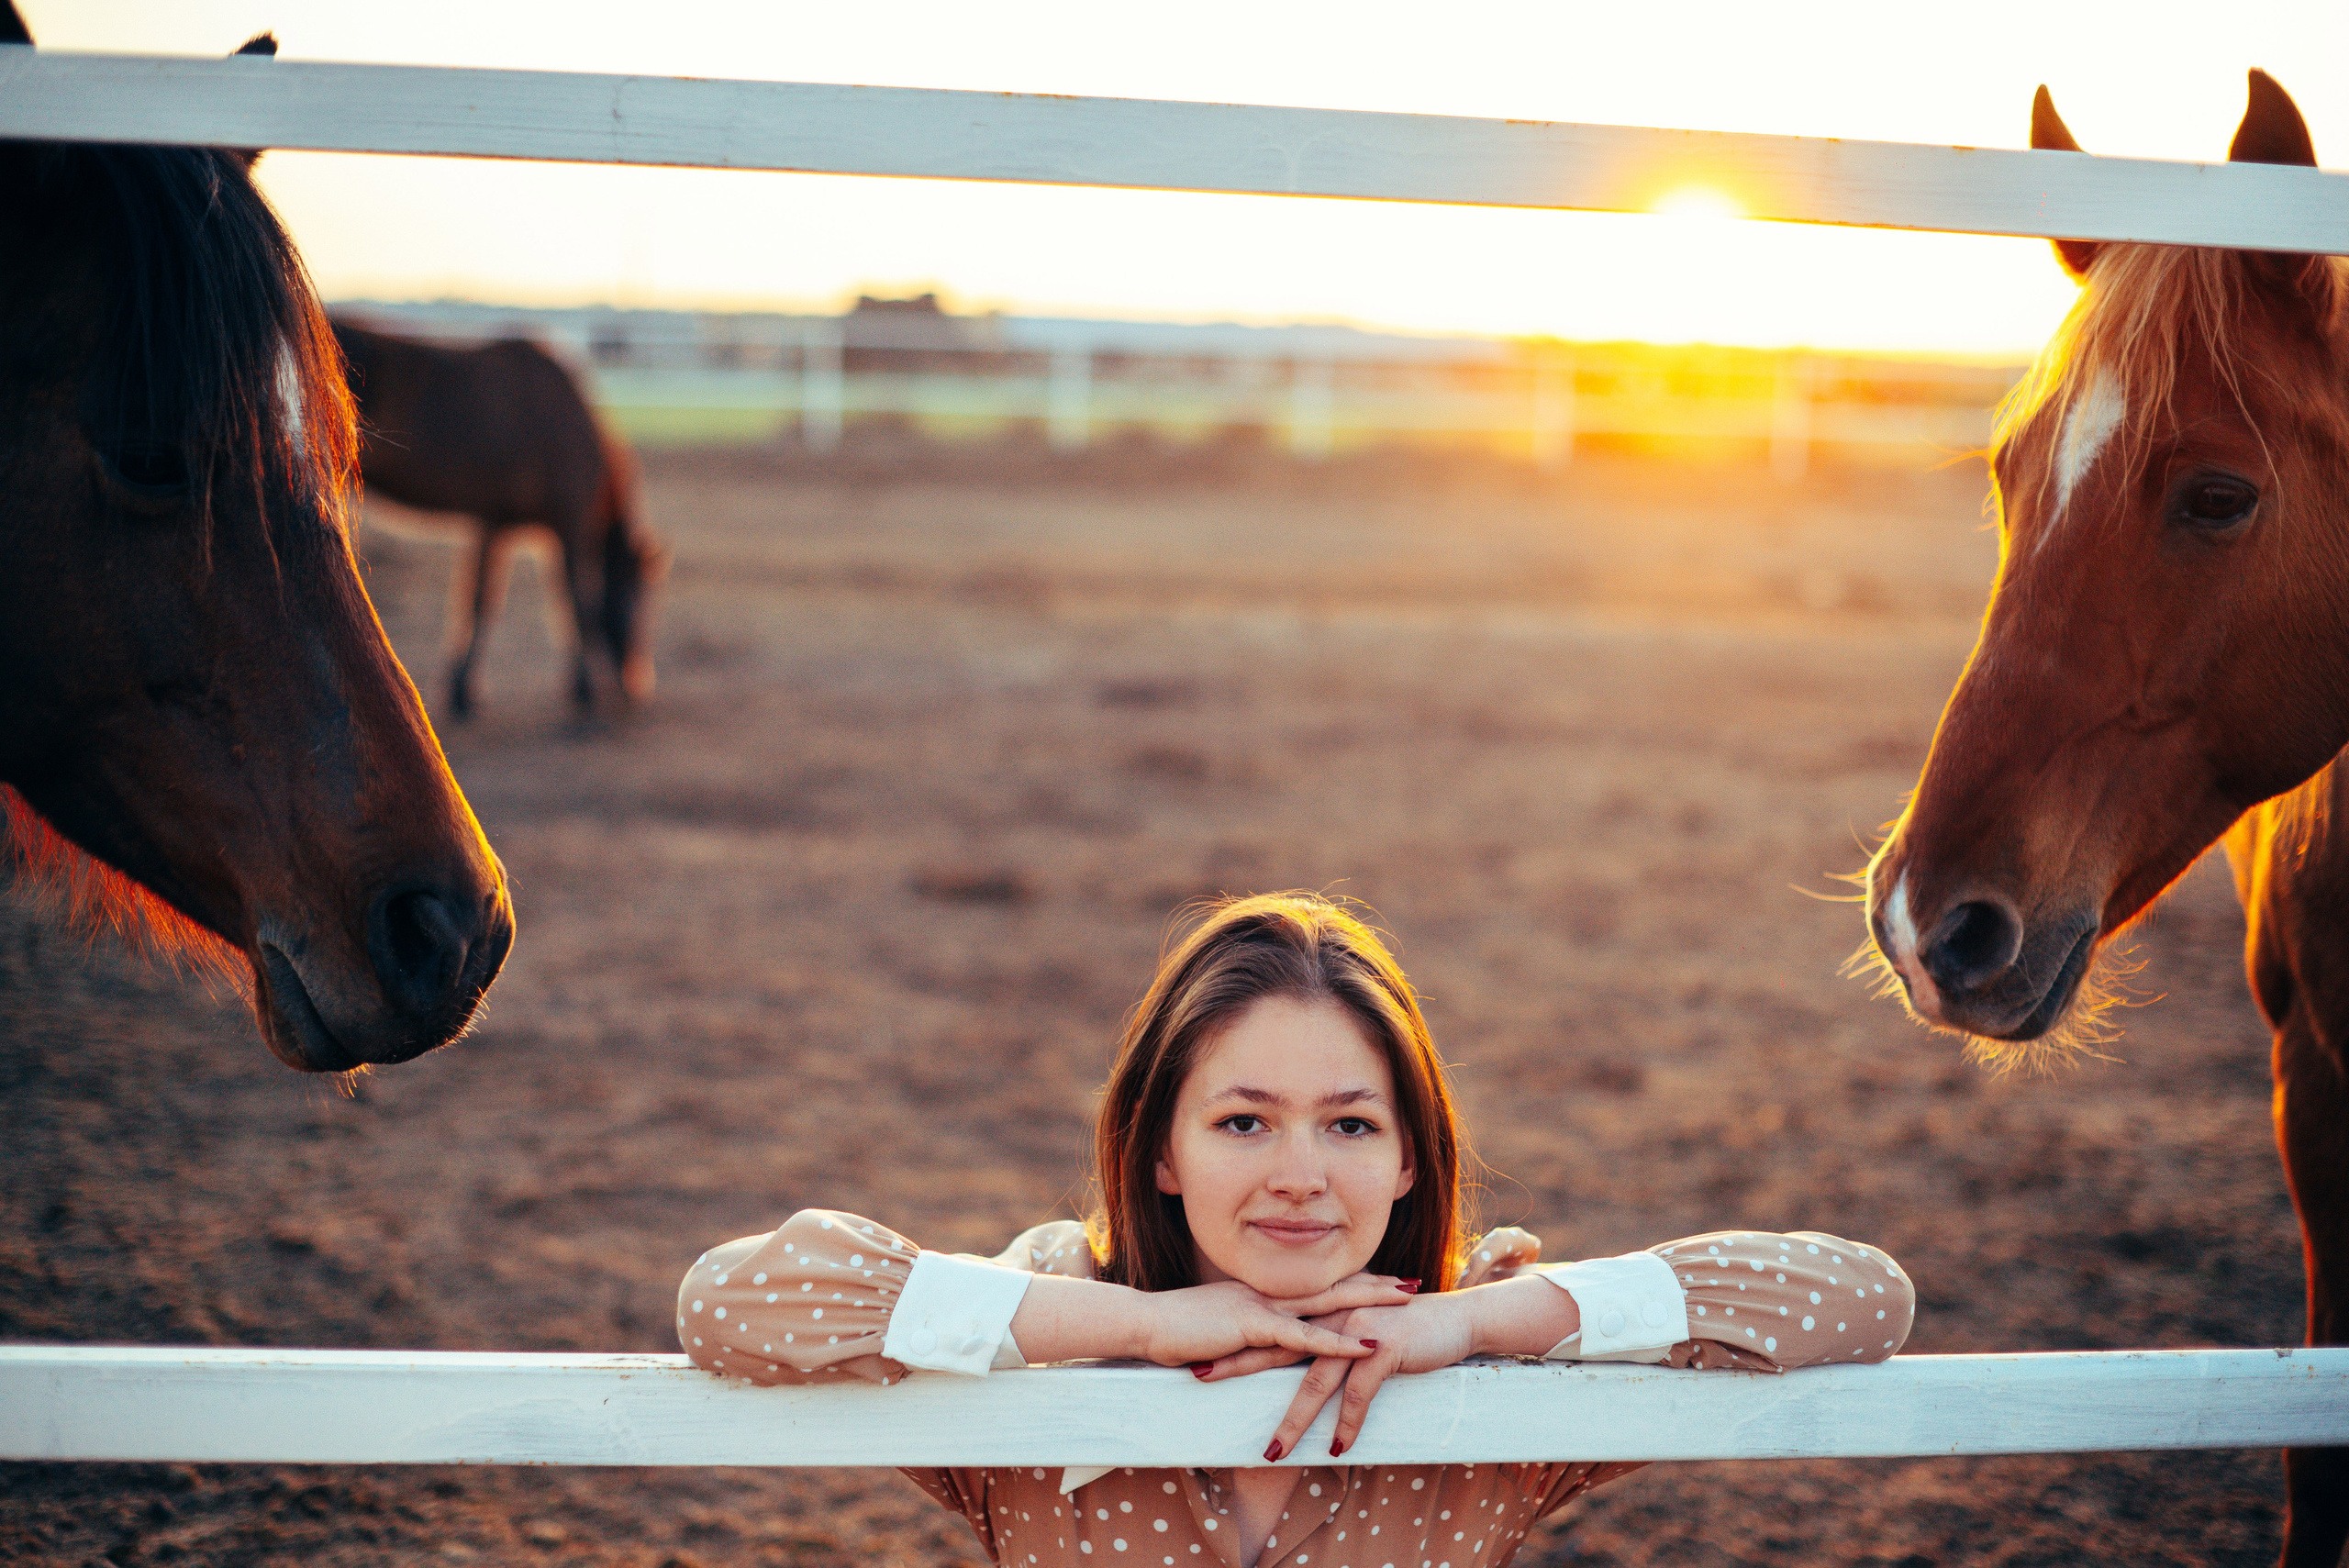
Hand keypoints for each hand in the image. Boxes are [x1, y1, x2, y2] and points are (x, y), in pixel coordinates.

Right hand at [1137, 1273, 1414, 1367]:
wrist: (1143, 1323)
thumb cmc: (1172, 1331)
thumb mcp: (1215, 1330)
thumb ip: (1240, 1334)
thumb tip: (1256, 1344)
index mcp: (1260, 1295)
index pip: (1314, 1286)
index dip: (1350, 1283)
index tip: (1381, 1281)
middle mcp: (1267, 1294)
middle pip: (1331, 1286)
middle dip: (1373, 1284)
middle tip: (1409, 1282)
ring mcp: (1262, 1307)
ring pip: (1327, 1302)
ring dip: (1369, 1302)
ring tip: (1404, 1300)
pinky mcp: (1253, 1327)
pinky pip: (1304, 1336)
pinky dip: (1339, 1342)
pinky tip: (1367, 1346)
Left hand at [1197, 1275, 1576, 1459]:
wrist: (1453, 1320)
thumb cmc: (1402, 1330)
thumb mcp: (1354, 1333)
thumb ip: (1324, 1341)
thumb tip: (1293, 1365)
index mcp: (1319, 1313)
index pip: (1267, 1329)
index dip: (1233, 1342)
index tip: (1197, 1354)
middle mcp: (1330, 1317)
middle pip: (1276, 1347)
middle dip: (1237, 1366)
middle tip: (1200, 1377)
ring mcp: (1355, 1331)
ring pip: (1314, 1382)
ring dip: (1295, 1421)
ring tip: (1274, 1451)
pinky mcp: (1383, 1348)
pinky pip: (1359, 1393)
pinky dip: (1348, 1423)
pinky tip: (1339, 1447)